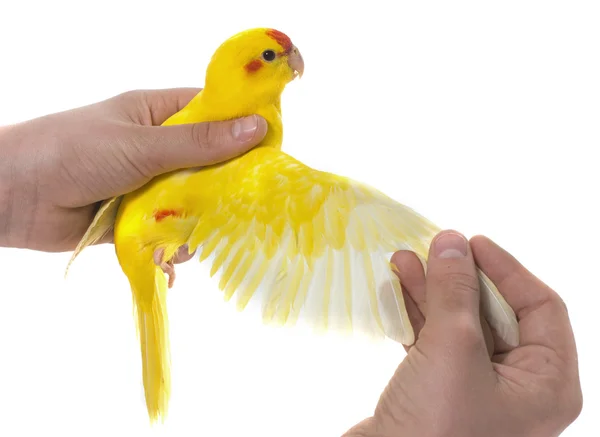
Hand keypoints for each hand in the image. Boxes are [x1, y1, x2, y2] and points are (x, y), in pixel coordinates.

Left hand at [0, 89, 266, 250]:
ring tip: (194, 236)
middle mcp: (157, 147)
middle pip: (209, 164)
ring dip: (196, 221)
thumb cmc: (72, 150)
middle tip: (242, 204)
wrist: (10, 195)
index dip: (243, 128)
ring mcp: (147, 184)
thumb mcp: (142, 144)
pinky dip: (173, 245)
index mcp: (158, 114)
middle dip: (223, 186)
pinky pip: (168, 230)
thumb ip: (199, 144)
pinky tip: (173, 258)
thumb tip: (256, 129)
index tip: (271, 150)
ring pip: (192, 202)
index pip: (213, 114)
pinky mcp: (136, 218)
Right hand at [345, 231, 581, 436]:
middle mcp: (518, 386)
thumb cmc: (438, 425)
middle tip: (433, 247)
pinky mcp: (440, 392)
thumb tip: (451, 242)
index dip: (507, 269)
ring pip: (460, 324)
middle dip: (460, 278)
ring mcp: (476, 389)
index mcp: (546, 382)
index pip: (541, 307)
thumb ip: (455, 291)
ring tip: (402, 259)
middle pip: (495, 312)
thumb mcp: (453, 349)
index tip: (471, 242)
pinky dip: (416, 315)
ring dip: (432, 291)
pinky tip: (395, 289)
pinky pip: (435, 342)